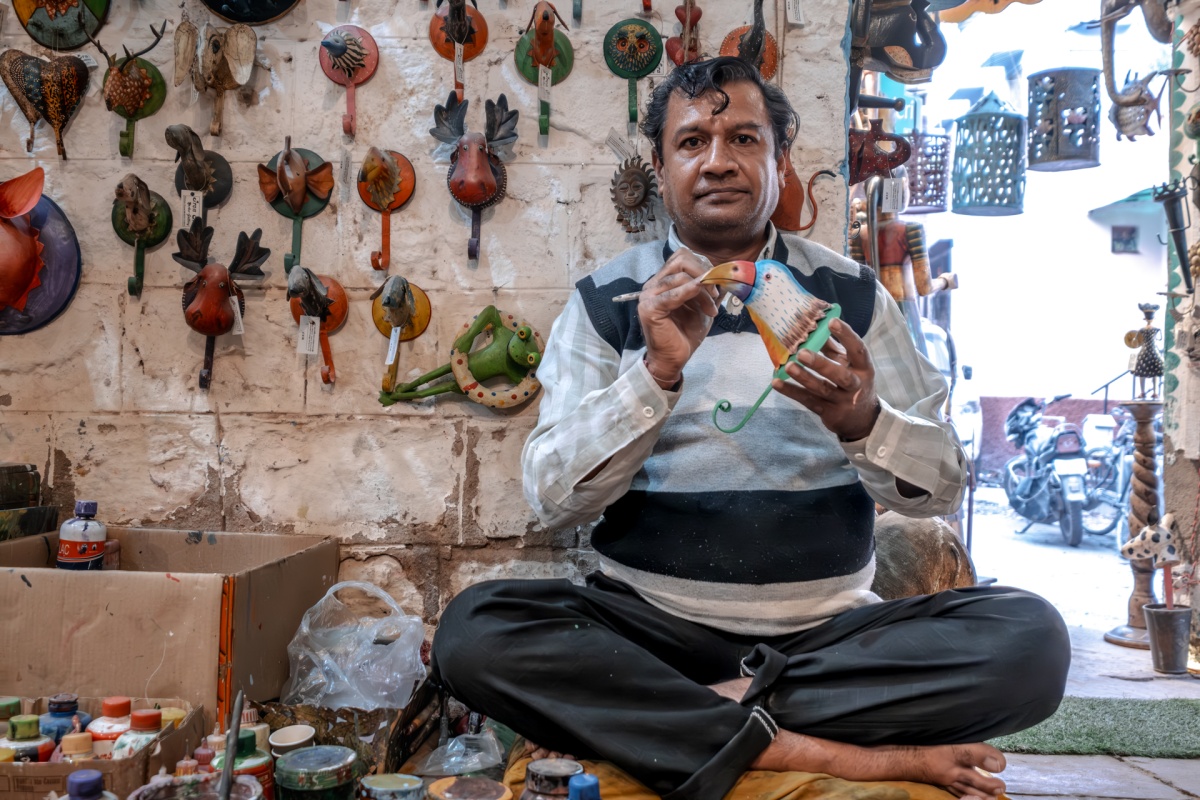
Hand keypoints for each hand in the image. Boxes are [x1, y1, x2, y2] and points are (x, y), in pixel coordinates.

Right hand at [638, 248, 720, 385]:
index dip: (703, 266)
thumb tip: (727, 272)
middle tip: (715, 294)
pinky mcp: (649, 308)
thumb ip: (709, 288)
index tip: (717, 285)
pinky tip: (706, 304)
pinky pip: (673, 293)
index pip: (683, 257)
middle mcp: (653, 284)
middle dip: (704, 273)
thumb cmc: (686, 334)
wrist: (674, 359)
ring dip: (703, 291)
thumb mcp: (703, 306)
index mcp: (663, 280)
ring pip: (681, 276)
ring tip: (711, 308)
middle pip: (681, 259)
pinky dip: (692, 294)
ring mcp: (648, 295)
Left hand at [772, 318, 880, 440]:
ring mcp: (842, 401)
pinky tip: (777, 382)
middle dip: (821, 364)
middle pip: (840, 375)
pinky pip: (808, 401)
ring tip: (788, 366)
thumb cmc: (853, 382)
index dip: (846, 336)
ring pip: (822, 389)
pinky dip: (791, 392)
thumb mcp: (848, 364)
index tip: (831, 322)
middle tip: (802, 352)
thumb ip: (833, 347)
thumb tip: (815, 326)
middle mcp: (855, 385)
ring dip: (803, 378)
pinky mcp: (828, 412)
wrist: (861, 419)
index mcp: (863, 368)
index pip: (858, 350)